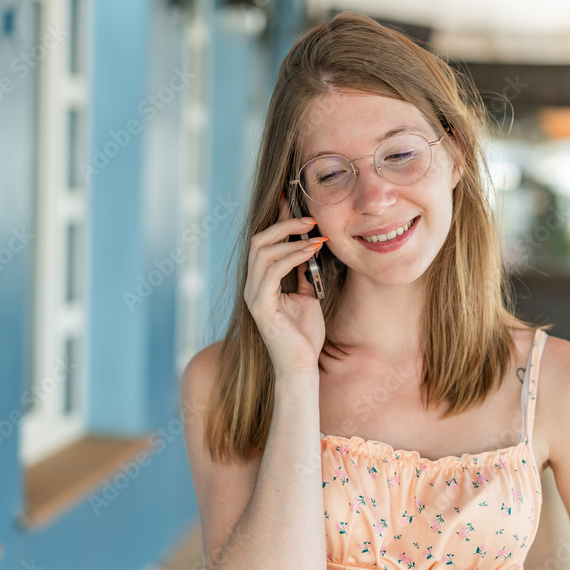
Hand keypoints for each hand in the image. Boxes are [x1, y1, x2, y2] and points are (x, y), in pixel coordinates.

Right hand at [244, 196, 327, 377]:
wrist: (301, 367)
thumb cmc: (304, 336)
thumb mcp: (307, 298)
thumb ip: (303, 275)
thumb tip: (310, 248)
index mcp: (261, 283)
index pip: (265, 244)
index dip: (278, 221)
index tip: (294, 202)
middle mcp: (253, 287)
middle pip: (259, 241)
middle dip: (285, 225)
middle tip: (312, 219)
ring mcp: (254, 296)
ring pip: (263, 252)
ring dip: (292, 240)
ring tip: (316, 236)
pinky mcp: (261, 307)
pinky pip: (272, 272)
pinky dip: (292, 257)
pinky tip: (310, 252)